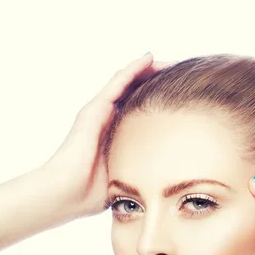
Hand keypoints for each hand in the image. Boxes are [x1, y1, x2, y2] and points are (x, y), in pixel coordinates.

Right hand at [44, 53, 175, 216]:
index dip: (163, 97)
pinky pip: (117, 83)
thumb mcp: (126, 177)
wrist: (66, 195)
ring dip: (151, 69)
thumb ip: (142, 171)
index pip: (143, 107)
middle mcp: (108, 118)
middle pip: (137, 91)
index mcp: (117, 133)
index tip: (189, 93)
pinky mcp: (94, 110)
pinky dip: (134, 70)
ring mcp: (99, 111)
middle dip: (160, 80)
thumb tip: (169, 179)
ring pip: (128, 81)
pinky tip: (150, 60)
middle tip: (185, 72)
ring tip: (173, 62)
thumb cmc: (91, 194)